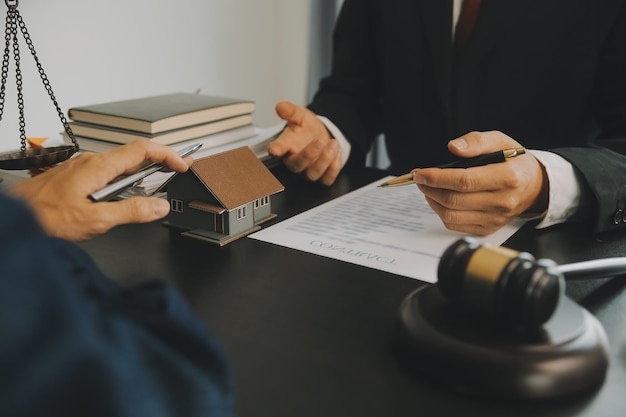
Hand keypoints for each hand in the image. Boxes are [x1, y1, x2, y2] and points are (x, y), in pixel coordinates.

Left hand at [9, 139, 192, 240]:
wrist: (14, 216)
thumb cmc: (44, 216)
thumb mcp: (95, 219)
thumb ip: (131, 211)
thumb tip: (159, 206)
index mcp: (99, 167)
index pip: (142, 149)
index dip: (167, 154)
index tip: (183, 164)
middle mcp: (92, 162)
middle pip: (134, 154)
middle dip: (160, 160)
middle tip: (179, 169)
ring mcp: (83, 168)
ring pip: (121, 164)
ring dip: (144, 171)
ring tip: (160, 179)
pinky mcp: (77, 177)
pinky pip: (109, 172)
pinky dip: (127, 178)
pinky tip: (128, 192)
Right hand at [268, 101, 341, 184]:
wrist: (322, 136)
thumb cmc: (307, 129)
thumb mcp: (300, 116)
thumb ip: (290, 111)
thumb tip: (281, 106)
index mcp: (286, 146)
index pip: (277, 149)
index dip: (275, 150)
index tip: (274, 149)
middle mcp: (295, 161)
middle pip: (296, 165)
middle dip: (308, 154)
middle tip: (319, 142)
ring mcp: (308, 170)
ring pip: (313, 174)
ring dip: (325, 159)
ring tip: (333, 143)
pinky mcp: (321, 176)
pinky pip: (327, 178)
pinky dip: (334, 167)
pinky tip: (336, 153)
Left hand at [412, 131, 547, 234]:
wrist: (534, 186)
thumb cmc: (514, 162)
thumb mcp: (500, 141)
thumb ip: (476, 141)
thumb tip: (453, 147)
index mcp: (508, 177)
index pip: (464, 181)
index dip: (438, 178)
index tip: (421, 172)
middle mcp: (503, 201)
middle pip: (454, 200)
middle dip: (430, 188)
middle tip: (420, 178)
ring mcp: (495, 218)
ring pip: (451, 215)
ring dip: (432, 201)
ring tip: (428, 188)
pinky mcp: (488, 228)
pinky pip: (455, 225)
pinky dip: (441, 212)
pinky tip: (439, 199)